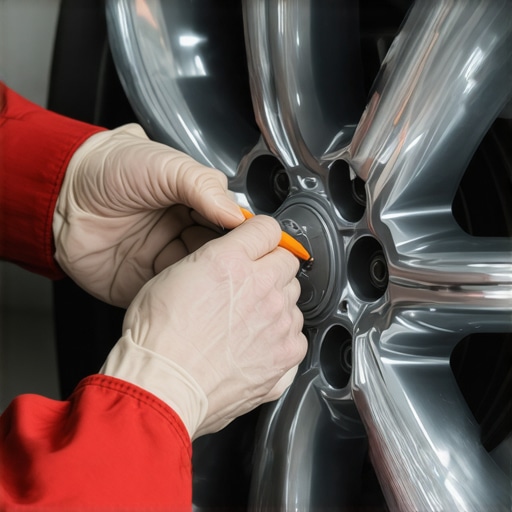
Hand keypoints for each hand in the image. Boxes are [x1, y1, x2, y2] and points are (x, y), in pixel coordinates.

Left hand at [53, 123, 244, 306]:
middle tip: (239, 265)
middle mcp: (183, 230)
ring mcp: (166, 257)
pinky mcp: (148, 282)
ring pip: (201, 275)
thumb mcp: (164, 165)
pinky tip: (194, 291)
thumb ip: (204, 186)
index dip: (242, 233)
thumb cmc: (107, 171)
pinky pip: (174, 293)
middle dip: (229, 259)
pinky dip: (186, 294)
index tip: (256, 242)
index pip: (229, 221)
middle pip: (219, 251)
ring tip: (219, 279)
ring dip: (210, 279)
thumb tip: (237, 214)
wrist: (60, 196)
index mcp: (193, 201)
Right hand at [100, 215, 306, 437]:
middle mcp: (261, 287)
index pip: (268, 228)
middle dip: (270, 270)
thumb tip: (227, 259)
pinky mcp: (286, 354)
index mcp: (230, 261)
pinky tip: (257, 345)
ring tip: (247, 323)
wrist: (162, 388)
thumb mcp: (172, 276)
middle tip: (248, 287)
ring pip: (293, 299)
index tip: (258, 245)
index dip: (260, 236)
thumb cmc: (158, 338)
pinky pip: (297, 335)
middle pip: (286, 263)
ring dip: (276, 304)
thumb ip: (211, 260)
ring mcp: (278, 322)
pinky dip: (282, 338)